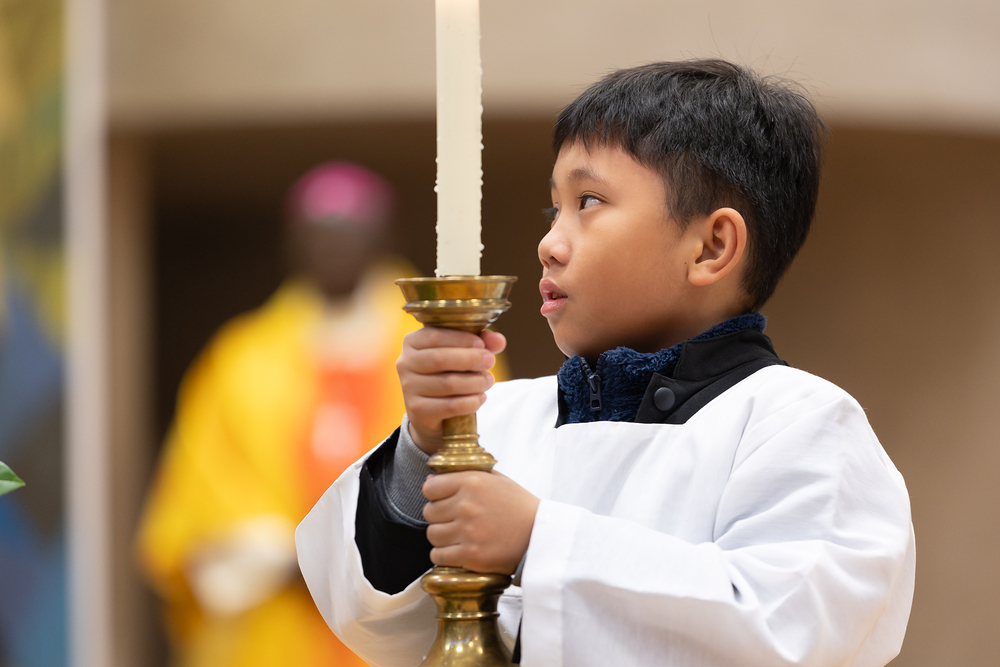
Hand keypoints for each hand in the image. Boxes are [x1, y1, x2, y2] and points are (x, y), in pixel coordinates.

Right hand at [397, 327, 505, 454]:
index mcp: (412, 342)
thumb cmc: (448, 372)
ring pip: (448, 383)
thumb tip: (499, 340)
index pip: (434, 336)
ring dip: (475, 382)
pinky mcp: (417, 410)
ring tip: (488, 381)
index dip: (461, 339)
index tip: (482, 344)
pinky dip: (470, 402)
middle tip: (490, 361)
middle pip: (440, 359)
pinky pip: (449, 406)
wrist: (431, 412)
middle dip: (471, 359)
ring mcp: (408, 387)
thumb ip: (481, 343)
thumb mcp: (462, 353)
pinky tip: (481, 398)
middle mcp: (405, 363)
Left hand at [422, 471, 538, 574]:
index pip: (429, 488)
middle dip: (439, 516)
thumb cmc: (519, 507)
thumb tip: (431, 480)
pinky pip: (438, 556)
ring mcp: (467, 531)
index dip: (435, 495)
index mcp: (472, 482)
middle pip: (429, 512)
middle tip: (454, 520)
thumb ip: (465, 475)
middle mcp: (466, 505)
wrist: (540, 536)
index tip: (444, 500)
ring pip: (432, 535)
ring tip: (458, 536)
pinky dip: (444, 555)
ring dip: (442, 537)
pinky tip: (457, 551)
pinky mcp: (470, 555)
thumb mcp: (497, 480)